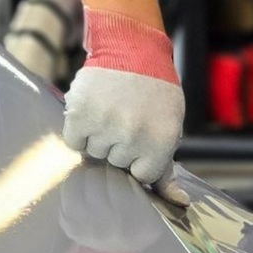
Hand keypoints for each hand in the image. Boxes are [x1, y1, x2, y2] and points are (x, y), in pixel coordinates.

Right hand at [62, 0, 186, 201]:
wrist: (131, 48)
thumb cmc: (155, 91)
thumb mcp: (170, 126)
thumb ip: (167, 168)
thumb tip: (178, 203)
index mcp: (160, 142)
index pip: (142, 176)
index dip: (140, 159)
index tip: (142, 138)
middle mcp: (133, 136)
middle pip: (116, 164)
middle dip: (120, 146)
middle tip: (127, 117)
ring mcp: (105, 125)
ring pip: (94, 154)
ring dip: (99, 137)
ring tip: (111, 111)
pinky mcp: (80, 114)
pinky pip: (74, 142)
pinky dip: (80, 130)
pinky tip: (94, 111)